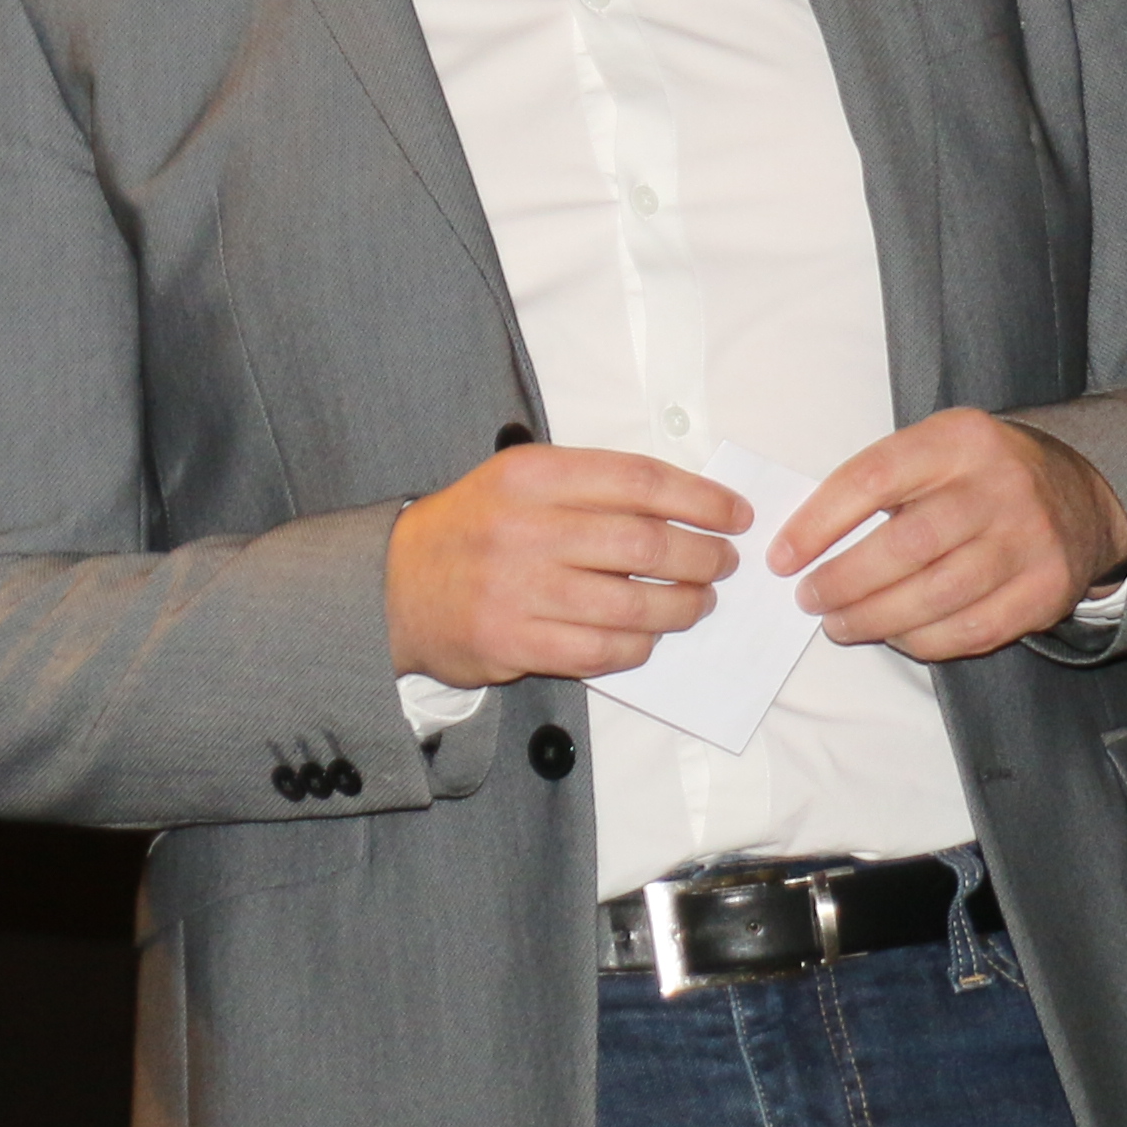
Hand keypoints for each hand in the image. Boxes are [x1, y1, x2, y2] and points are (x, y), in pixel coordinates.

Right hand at [385, 444, 751, 689]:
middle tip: (721, 564)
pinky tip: (647, 637)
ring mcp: (518, 589)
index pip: (638, 481)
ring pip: (634, 605)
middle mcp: (525, 528)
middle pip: (647, 545)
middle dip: (703, 558)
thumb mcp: (516, 480)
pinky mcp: (514, 642)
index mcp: (529, 475)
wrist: (392, 586)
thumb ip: (590, 486)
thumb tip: (685, 507)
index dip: (700, 499)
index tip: (735, 515)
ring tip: (695, 603)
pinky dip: (639, 647)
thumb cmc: (471, 531)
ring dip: (682, 607)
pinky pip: (603, 651)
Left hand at [786, 409, 1126, 661]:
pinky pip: (973, 629)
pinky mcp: (1047, 591)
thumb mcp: (935, 449)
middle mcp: (1000, 487)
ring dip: (875, 618)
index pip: (873, 479)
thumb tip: (804, 543)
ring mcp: (1029, 541)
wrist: (1080, 494)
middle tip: (808, 598)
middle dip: (844, 581)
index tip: (783, 556)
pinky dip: (923, 640)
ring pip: (938, 595)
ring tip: (839, 623)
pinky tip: (894, 635)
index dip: (819, 523)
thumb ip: (880, 481)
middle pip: (906, 545)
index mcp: (959, 440)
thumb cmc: (977, 475)